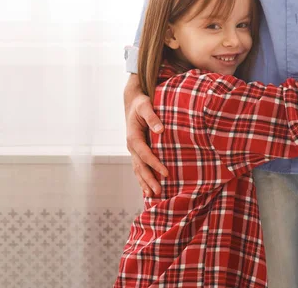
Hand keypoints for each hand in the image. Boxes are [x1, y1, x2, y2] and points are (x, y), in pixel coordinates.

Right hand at [124, 74, 167, 196]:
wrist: (133, 102)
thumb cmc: (141, 103)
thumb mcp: (146, 106)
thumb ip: (153, 117)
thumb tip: (160, 130)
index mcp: (133, 136)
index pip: (145, 154)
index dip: (155, 164)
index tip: (166, 173)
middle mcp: (131, 145)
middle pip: (140, 166)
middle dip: (149, 179)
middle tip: (159, 192)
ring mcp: (133, 150)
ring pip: (138, 169)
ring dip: (145, 182)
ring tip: (154, 195)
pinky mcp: (137, 151)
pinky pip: (139, 167)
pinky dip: (142, 178)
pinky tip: (147, 189)